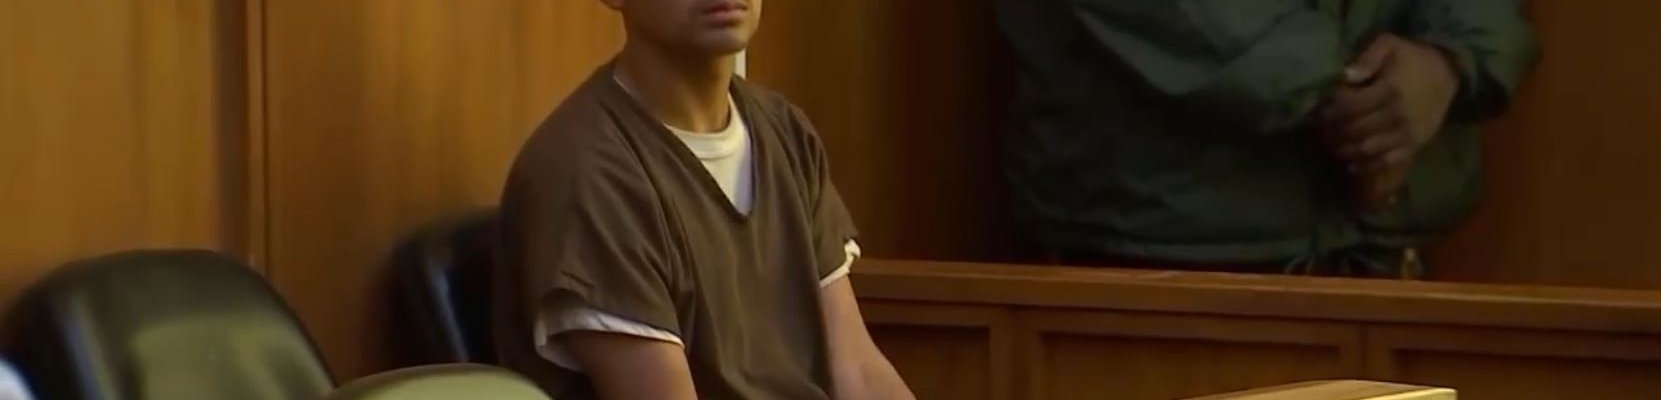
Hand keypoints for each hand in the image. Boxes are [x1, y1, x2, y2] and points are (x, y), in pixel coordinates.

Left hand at [1320, 34, 1459, 209]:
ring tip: (1330, 144)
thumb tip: (1344, 76)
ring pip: (1366, 149)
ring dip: (1344, 149)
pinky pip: (1386, 162)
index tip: (1317, 109)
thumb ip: (1367, 58)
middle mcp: (1398, 115)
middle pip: (1354, 129)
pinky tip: (1350, 164)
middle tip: (1319, 129)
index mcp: (1390, 90)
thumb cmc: (1412, 58)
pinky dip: (1366, 166)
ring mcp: (1406, 134)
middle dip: (1331, 130)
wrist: (1447, 73)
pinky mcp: (1414, 146)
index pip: (1349, 106)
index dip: (1329, 110)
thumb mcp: (1390, 45)